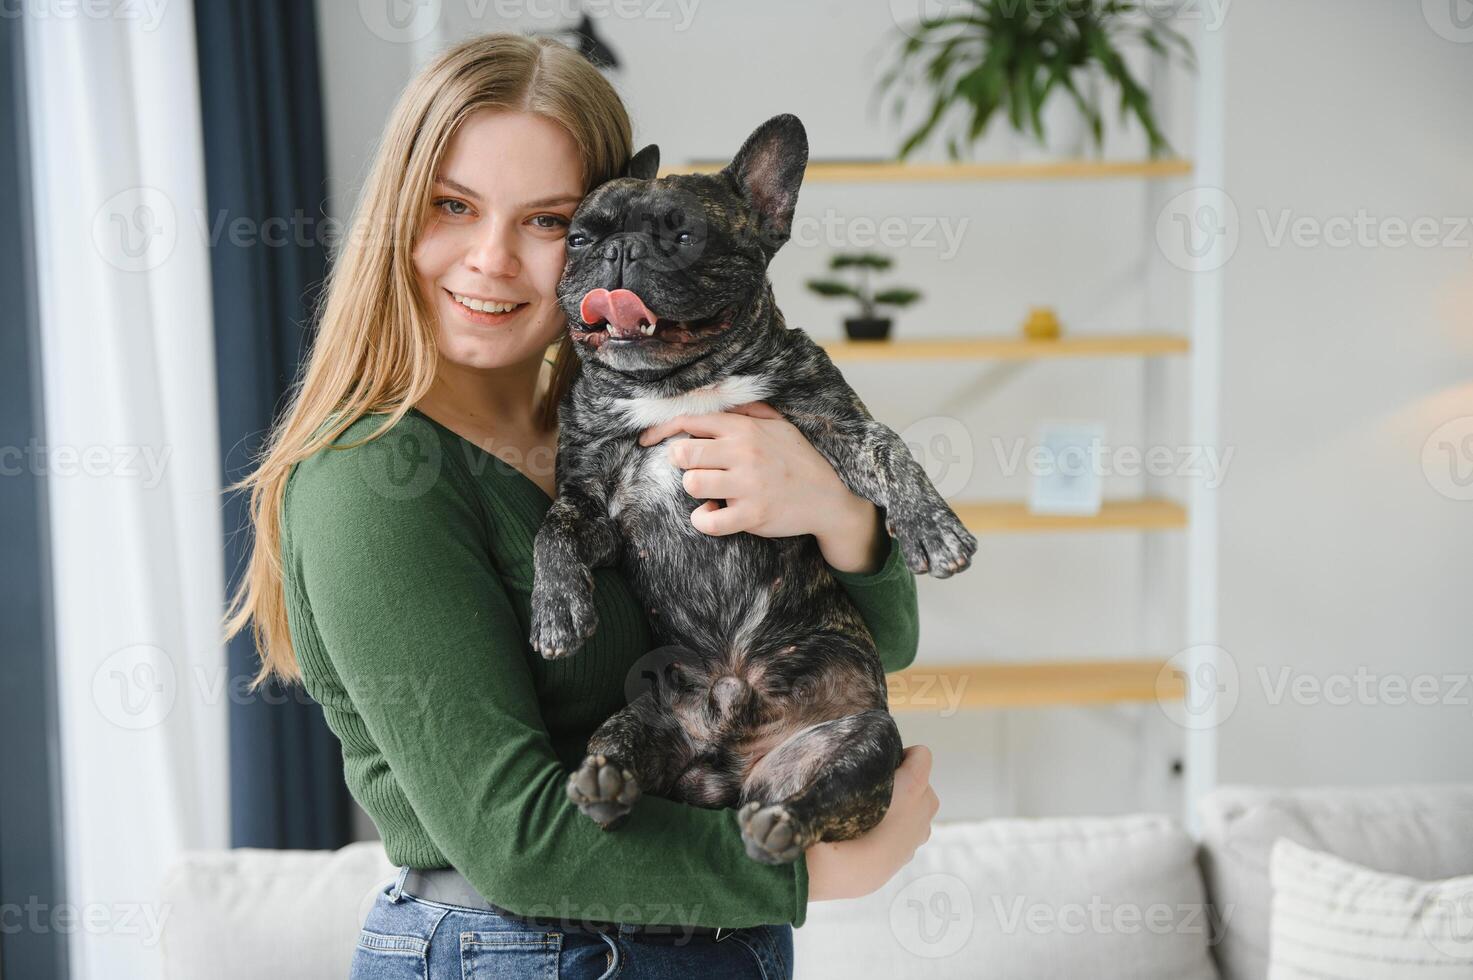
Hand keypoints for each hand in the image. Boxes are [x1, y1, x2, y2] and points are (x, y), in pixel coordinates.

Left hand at [637, 402, 885, 572]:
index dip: (661, 430)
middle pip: (682, 453)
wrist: (830, 497)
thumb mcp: (778, 424)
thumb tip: (714, 395)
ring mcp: (748, 485)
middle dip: (681, 461)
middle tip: (695, 468)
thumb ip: (746, 410)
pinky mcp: (752, 515)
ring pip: (692, 484)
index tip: (645, 440)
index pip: (690, 420)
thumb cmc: (799, 458)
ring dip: (696, 489)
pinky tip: (713, 514)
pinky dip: (704, 520)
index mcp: (744, 428)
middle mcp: (744, 453)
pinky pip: (708, 521)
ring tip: (712, 491)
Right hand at [805, 745, 939, 901]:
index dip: (902, 756)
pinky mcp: (908, 856)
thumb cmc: (835, 817)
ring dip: (905, 809)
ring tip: (874, 814)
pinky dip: (898, 831)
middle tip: (875, 790)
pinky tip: (873, 836)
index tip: (882, 765)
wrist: (831, 871)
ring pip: (919, 812)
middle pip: (924, 785)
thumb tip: (861, 761)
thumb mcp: (842, 777)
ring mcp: (918, 836)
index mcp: (912, 786)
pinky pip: (909, 834)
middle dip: (906, 784)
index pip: (922, 756)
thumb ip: (862, 765)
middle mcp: (922, 810)